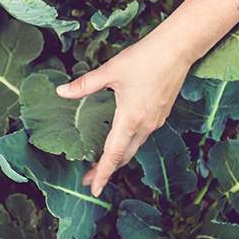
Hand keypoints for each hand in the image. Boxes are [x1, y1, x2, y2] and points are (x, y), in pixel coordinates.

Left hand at [56, 32, 193, 196]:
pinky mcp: (161, 114)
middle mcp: (145, 125)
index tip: (93, 189)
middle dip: (107, 170)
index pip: (113, 154)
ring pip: (134, 147)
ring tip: (101, 161)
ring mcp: (155, 121)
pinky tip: (120, 138)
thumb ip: (85, 85)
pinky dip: (129, 144)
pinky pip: (143, 136)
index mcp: (130, 118)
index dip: (102, 173)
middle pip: (124, 156)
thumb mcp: (110, 71)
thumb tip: (61, 92)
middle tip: (89, 178)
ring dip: (118, 157)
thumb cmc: (144, 58)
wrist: (178, 49)